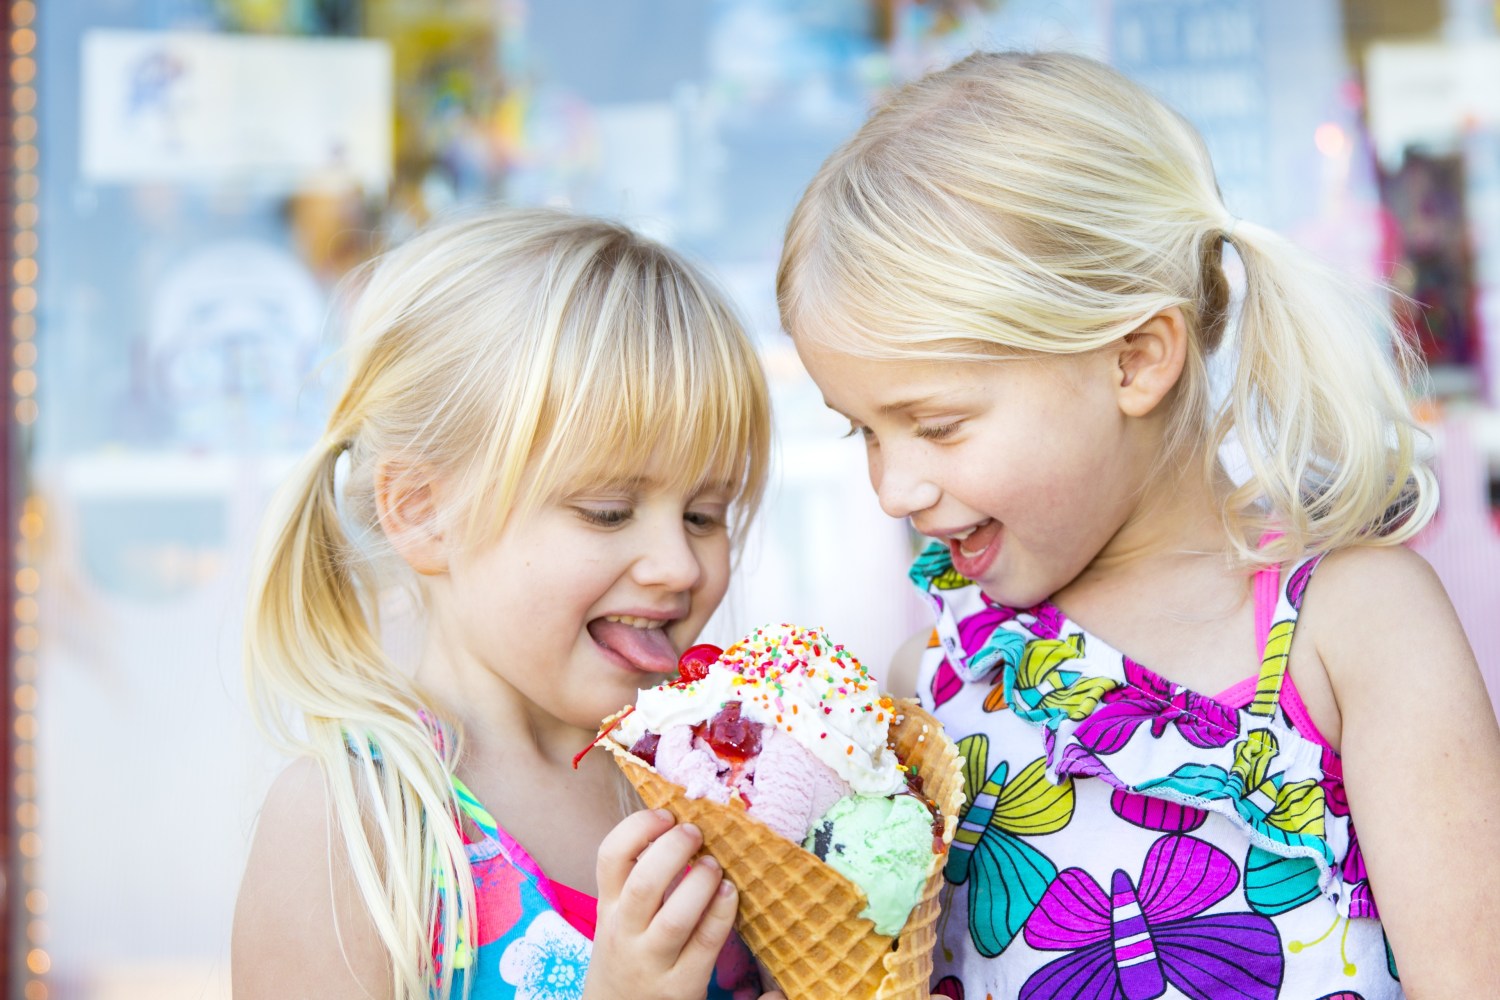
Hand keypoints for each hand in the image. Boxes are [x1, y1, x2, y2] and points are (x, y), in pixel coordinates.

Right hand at [584, 809, 739, 999]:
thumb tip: (678, 823)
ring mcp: (651, 961)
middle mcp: (624, 932)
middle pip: (643, 884)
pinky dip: (720, 915)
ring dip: (700, 883)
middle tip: (695, 833)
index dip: (638, 827)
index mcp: (607, 906)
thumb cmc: (626, 952)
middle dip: (673, 850)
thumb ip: (637, 877)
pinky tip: (731, 893)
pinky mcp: (680, 986)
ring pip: (675, 918)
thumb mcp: (617, 915)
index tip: (665, 814)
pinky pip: (705, 945)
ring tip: (714, 865)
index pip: (609, 857)